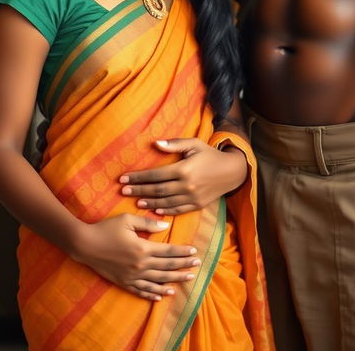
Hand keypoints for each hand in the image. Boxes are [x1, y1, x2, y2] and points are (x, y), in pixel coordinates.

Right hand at [72, 214, 200, 300]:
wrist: (85, 245)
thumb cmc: (106, 228)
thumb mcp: (127, 220)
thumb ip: (148, 223)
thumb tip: (165, 226)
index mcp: (142, 248)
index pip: (168, 251)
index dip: (182, 252)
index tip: (195, 251)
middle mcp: (140, 265)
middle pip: (166, 267)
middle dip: (183, 266)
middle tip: (197, 266)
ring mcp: (132, 276)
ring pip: (157, 281)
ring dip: (173, 281)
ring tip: (186, 281)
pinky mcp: (123, 282)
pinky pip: (141, 291)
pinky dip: (153, 294)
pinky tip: (162, 296)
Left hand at [119, 139, 247, 215]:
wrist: (231, 171)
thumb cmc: (210, 154)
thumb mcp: (194, 144)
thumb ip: (174, 144)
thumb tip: (156, 143)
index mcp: (184, 169)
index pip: (155, 174)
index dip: (138, 178)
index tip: (123, 179)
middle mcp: (187, 185)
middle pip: (157, 190)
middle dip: (139, 191)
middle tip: (123, 192)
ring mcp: (192, 197)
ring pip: (166, 202)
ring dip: (149, 203)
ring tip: (136, 202)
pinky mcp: (197, 205)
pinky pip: (178, 210)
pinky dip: (165, 211)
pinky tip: (155, 210)